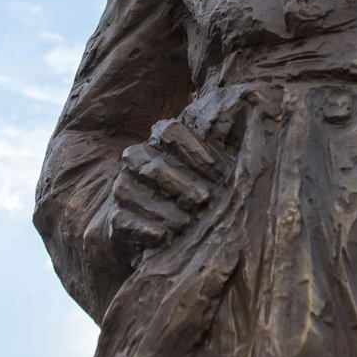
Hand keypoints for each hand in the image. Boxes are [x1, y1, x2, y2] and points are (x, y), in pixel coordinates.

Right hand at [102, 117, 226, 254]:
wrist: (154, 227)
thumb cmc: (189, 193)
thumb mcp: (206, 171)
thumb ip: (219, 152)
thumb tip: (241, 120)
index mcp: (158, 141)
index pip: (169, 131)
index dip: (194, 148)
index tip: (216, 168)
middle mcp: (136, 159)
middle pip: (155, 165)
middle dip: (183, 183)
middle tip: (206, 199)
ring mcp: (122, 187)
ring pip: (134, 191)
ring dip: (164, 209)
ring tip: (188, 222)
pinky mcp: (115, 217)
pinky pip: (124, 219)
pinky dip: (145, 228)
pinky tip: (166, 236)